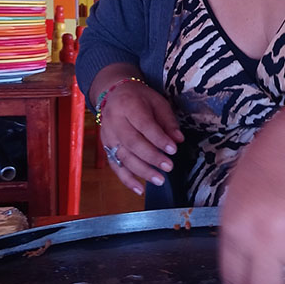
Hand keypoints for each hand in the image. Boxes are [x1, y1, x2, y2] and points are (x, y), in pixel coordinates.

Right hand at [99, 81, 183, 195]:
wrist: (113, 94)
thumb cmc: (139, 98)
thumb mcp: (157, 102)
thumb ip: (168, 121)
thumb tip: (178, 140)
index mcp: (128, 105)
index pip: (144, 125)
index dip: (159, 139)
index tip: (173, 150)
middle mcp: (114, 121)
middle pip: (132, 143)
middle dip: (152, 157)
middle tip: (168, 167)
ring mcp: (108, 136)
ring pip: (123, 157)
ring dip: (142, 171)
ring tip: (159, 180)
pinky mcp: (106, 147)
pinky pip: (115, 166)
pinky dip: (127, 180)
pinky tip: (139, 189)